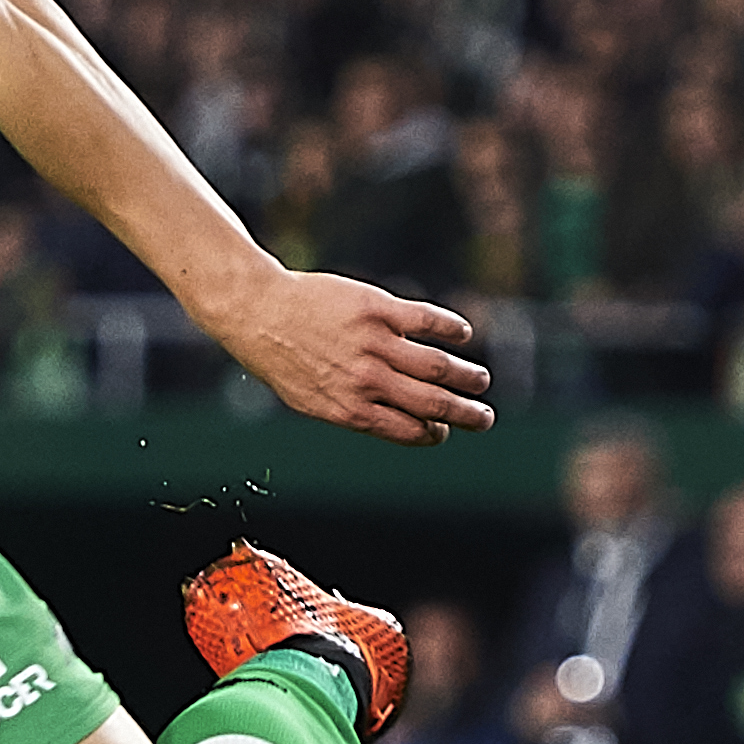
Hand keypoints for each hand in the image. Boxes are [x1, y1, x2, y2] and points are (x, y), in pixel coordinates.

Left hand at [201, 267, 495, 445]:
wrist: (259, 313)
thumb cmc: (281, 359)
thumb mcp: (310, 400)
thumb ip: (352, 411)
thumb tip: (393, 423)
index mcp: (352, 410)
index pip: (411, 432)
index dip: (435, 434)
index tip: (444, 430)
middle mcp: (368, 381)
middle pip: (434, 404)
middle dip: (466, 414)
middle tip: (485, 419)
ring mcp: (375, 344)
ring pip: (438, 366)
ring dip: (467, 376)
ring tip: (481, 380)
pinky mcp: (378, 309)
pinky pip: (427, 321)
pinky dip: (452, 330)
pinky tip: (462, 335)